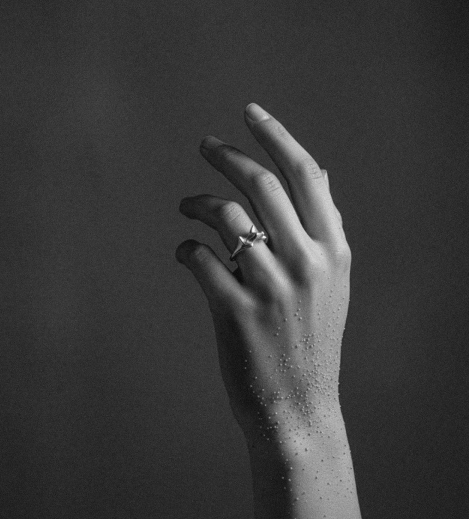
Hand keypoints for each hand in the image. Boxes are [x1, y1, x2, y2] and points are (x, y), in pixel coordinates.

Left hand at [176, 103, 350, 448]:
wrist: (298, 407)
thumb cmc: (310, 339)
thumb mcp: (332, 282)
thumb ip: (323, 229)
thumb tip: (320, 172)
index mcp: (333, 250)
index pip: (305, 175)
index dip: (275, 136)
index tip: (249, 111)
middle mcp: (307, 262)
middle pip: (261, 184)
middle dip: (227, 156)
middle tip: (205, 145)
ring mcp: (271, 287)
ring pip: (226, 217)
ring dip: (198, 203)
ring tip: (186, 208)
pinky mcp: (235, 311)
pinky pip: (200, 259)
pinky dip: (186, 249)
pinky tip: (186, 254)